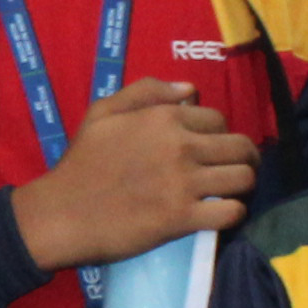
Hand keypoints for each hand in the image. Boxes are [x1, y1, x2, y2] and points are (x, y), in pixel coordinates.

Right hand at [9, 77, 259, 275]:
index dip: (218, 133)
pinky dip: (233, 213)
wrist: (62, 213)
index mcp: (164, 118)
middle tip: (235, 169)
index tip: (211, 148)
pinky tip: (221, 214)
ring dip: (243, 185)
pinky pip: (231, 212)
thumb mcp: (103, 112)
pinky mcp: (183, 219)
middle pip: (241, 147)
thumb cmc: (81, 163)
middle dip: (245, 157)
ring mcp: (184, 184)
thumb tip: (189, 89)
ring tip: (231, 192)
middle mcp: (181, 146)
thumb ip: (145, 91)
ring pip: (244, 178)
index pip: (217, 119)